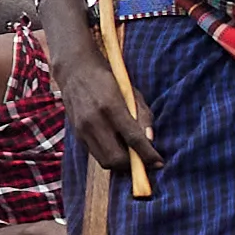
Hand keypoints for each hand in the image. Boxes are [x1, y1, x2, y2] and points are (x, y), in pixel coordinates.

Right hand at [50, 7, 159, 176]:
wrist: (75, 70)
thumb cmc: (109, 79)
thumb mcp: (131, 92)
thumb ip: (143, 115)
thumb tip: (150, 140)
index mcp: (111, 107)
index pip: (133, 138)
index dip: (148, 155)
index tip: (159, 163)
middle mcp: (94, 120)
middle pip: (116, 159)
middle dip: (133, 164)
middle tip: (143, 160)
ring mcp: (82, 129)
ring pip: (105, 161)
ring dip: (120, 163)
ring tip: (130, 153)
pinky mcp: (76, 134)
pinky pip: (96, 154)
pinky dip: (108, 155)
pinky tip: (116, 145)